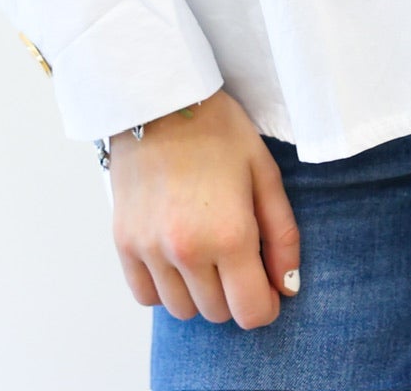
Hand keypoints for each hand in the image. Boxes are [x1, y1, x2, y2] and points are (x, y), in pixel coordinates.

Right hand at [108, 87, 300, 330]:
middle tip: (236, 255)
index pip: (251, 312)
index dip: (266, 305)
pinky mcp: (123, 242)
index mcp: (229, 233)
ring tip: (206, 252)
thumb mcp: (264, 172)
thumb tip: (287, 287)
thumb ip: (282, 235)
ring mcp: (150, 248)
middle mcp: (187, 250)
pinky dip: (164, 287)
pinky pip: (146, 296)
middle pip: (218, 313)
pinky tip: (176, 256)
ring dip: (199, 293)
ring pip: (182, 310)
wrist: (159, 98)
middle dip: (234, 293)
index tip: (266, 286)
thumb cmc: (217, 130)